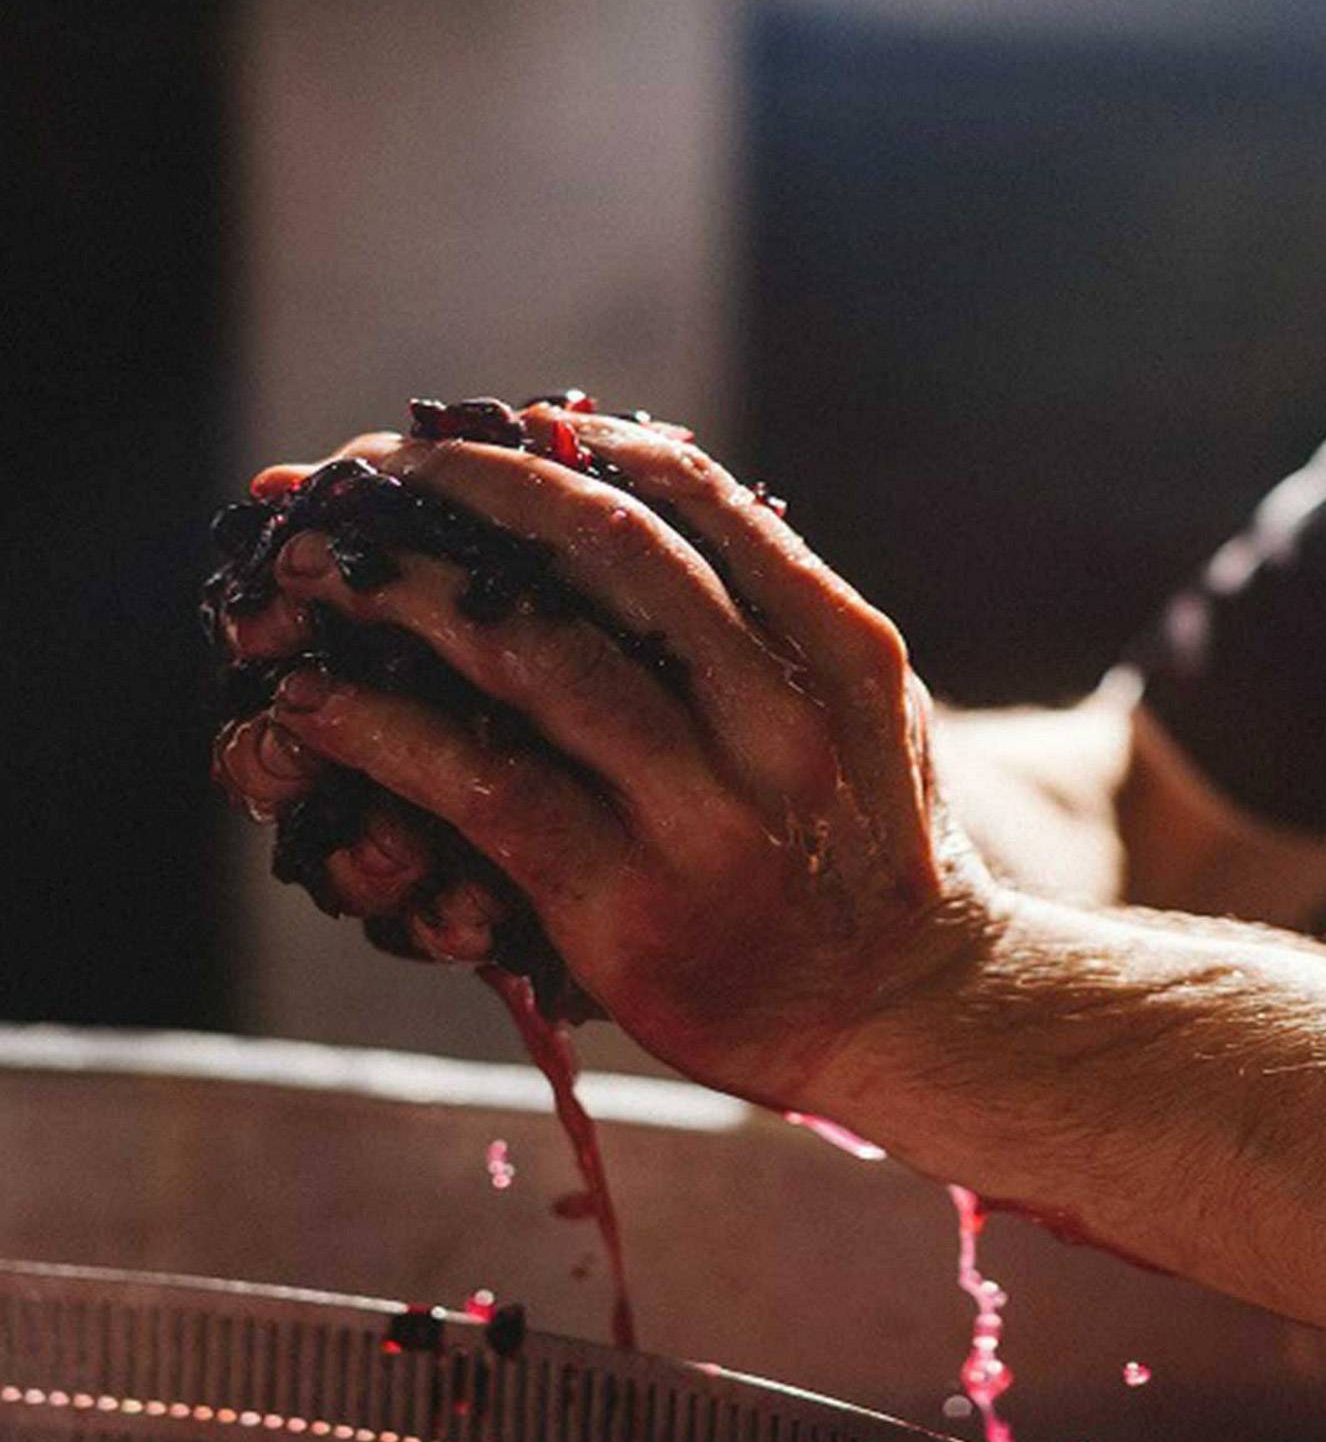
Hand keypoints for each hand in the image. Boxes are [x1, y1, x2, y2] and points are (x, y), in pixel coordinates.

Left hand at [212, 406, 995, 1104]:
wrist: (897, 1011)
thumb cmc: (866, 847)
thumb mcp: (870, 712)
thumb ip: (783, 614)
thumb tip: (649, 493)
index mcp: (844, 652)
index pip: (701, 499)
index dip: (578, 445)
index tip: (498, 430)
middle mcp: (782, 719)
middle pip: (605, 549)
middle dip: (471, 491)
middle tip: (376, 473)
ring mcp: (706, 813)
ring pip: (532, 656)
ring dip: (406, 592)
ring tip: (320, 569)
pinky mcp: (625, 903)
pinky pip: (484, 788)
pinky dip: (383, 730)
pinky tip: (313, 706)